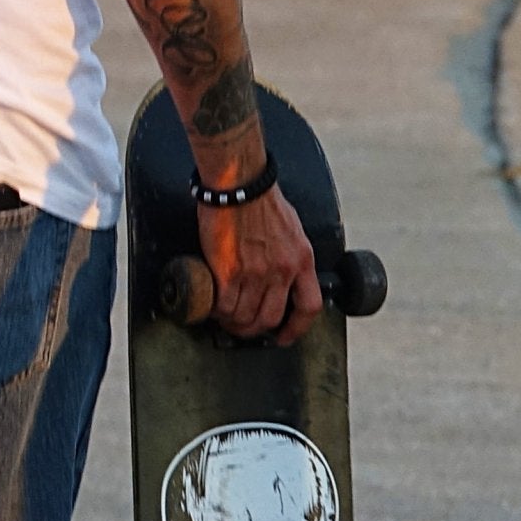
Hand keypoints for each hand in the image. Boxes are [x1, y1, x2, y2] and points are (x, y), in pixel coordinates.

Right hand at [198, 184, 321, 343]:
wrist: (238, 183)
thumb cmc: (261, 198)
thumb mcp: (293, 229)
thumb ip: (290, 255)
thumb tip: (283, 274)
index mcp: (302, 259)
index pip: (308, 307)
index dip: (296, 329)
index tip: (284, 337)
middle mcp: (281, 270)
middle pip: (270, 318)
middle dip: (255, 329)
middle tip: (244, 326)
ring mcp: (255, 273)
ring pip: (244, 316)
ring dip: (233, 322)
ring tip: (224, 317)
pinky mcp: (228, 271)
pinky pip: (223, 305)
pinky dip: (216, 311)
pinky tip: (212, 306)